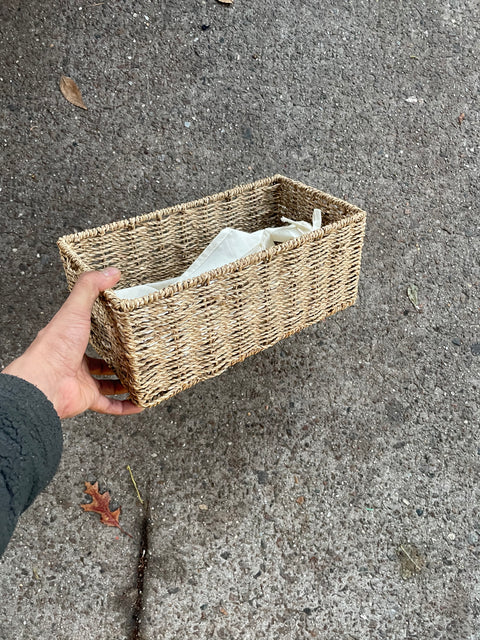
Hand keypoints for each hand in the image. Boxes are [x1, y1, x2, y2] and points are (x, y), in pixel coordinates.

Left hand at [2, 268, 143, 418]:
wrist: (43, 383)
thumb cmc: (54, 347)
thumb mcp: (74, 310)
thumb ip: (91, 289)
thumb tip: (111, 271)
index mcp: (69, 338)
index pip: (88, 330)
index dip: (104, 327)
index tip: (123, 323)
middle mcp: (75, 360)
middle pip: (99, 358)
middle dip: (117, 357)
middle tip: (137, 352)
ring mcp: (81, 381)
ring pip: (106, 382)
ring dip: (124, 381)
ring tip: (143, 376)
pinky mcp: (87, 399)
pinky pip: (110, 405)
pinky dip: (126, 405)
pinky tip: (140, 402)